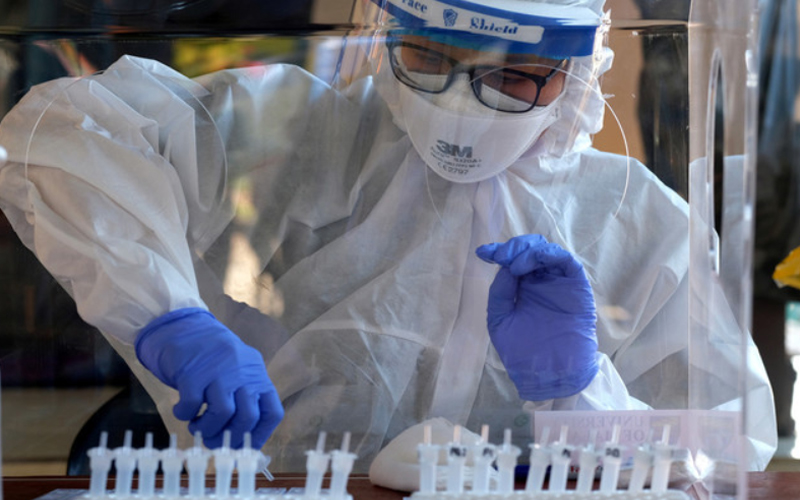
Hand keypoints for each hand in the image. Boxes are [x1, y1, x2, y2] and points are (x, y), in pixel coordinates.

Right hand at [136, 308, 283, 448]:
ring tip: (196, 426)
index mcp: (257, 374)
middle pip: (248, 417)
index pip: (272, 412)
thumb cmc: (210, 355)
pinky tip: (182, 409)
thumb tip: (241, 437)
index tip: (244, 446)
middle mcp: (242, 372)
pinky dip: (185, 414)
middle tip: (214, 440)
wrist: (182, 325)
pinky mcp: (193, 372)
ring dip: (207, 428)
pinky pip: (191, 405)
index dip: (259, 435)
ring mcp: (218, 371)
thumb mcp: (238, 370)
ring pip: (222, 414)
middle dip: (230, 437)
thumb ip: (244, 396)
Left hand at [476, 234, 598, 400]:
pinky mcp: (577, 288)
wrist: (548, 377)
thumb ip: (500, 294)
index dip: (497, 252)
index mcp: (523, 289)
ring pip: (547, 252)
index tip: (482, 252)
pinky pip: (568, 262)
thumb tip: (505, 267)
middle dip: (513, 248)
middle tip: (500, 255)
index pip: (511, 261)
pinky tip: (533, 261)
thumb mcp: (501, 321)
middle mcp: (541, 283)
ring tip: (514, 264)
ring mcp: (559, 284)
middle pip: (530, 251)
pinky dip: (550, 254)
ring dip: (529, 250)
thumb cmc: (524, 353)